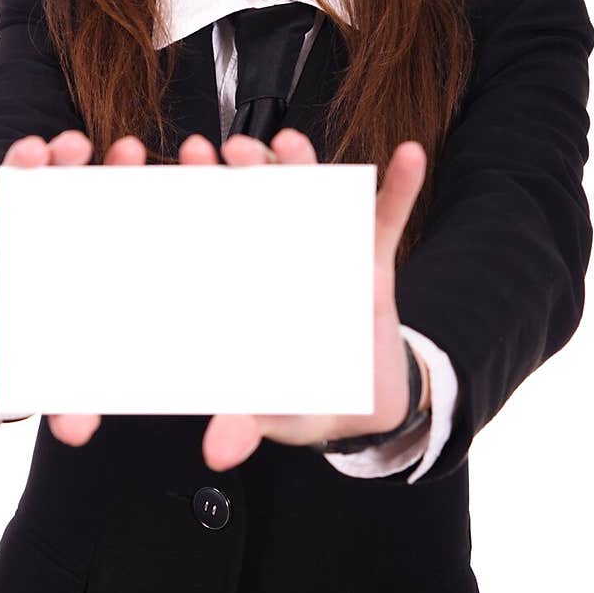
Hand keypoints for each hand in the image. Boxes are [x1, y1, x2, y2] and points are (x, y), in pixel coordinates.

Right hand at [0, 128, 109, 444]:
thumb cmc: (27, 358)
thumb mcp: (50, 376)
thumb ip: (65, 397)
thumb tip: (78, 434)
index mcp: (83, 261)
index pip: (109, 214)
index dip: (124, 184)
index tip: (139, 159)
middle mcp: (48, 239)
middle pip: (66, 191)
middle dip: (78, 165)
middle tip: (92, 147)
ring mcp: (3, 238)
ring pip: (16, 193)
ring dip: (26, 166)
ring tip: (37, 149)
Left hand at [190, 128, 428, 472]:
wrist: (361, 403)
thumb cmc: (301, 399)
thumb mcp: (274, 412)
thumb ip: (246, 423)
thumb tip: (218, 451)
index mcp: (246, 284)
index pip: (215, 233)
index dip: (197, 200)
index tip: (184, 173)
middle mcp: (281, 257)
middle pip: (257, 200)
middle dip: (243, 169)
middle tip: (225, 147)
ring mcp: (327, 250)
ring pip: (314, 196)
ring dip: (302, 165)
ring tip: (289, 141)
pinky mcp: (373, 260)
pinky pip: (387, 218)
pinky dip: (400, 187)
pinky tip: (409, 156)